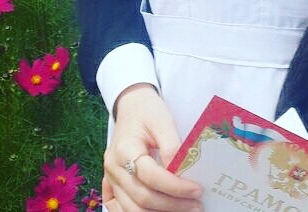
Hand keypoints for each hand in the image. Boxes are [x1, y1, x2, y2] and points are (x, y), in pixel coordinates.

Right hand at [104, 85, 203, 211]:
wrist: (131, 105)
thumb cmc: (148, 111)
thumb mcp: (163, 120)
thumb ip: (171, 146)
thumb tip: (180, 173)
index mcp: (124, 148)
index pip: (150, 176)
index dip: (174, 186)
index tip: (196, 189)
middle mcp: (113, 167)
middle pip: (142, 197)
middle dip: (172, 205)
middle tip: (196, 205)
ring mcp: (110, 179)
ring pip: (132, 209)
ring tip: (185, 209)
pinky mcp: (111, 185)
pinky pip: (121, 209)